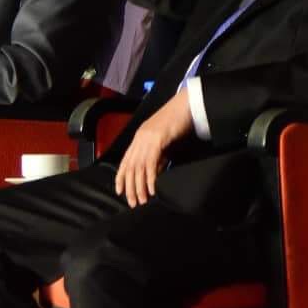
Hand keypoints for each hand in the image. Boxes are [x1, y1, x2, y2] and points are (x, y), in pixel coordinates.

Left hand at [114, 88, 193, 206]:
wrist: (186, 104)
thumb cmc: (178, 121)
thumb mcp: (164, 142)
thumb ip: (157, 157)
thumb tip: (153, 175)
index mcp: (139, 138)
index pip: (125, 161)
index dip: (121, 177)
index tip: (120, 192)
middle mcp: (140, 138)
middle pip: (130, 167)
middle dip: (130, 187)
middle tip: (133, 203)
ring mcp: (147, 138)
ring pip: (138, 167)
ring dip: (139, 186)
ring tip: (142, 200)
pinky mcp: (157, 139)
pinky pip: (150, 163)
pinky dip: (150, 178)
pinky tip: (152, 189)